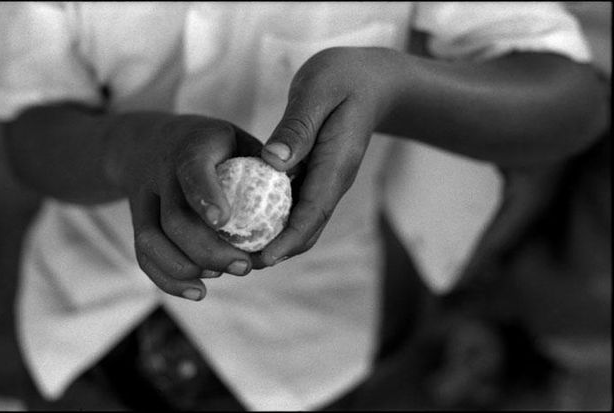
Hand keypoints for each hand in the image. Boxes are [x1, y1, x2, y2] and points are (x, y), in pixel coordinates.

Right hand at [109, 114, 262, 299]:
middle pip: (174, 218)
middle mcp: (161, 172)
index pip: (192, 169)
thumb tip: (301, 195)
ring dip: (185, 267)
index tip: (223, 221)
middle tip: (243, 266)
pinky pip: (144, 255)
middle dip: (208, 249)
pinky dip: (167, 278)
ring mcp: (143, 198)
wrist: (150, 142)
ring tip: (219, 276)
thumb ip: (263, 163)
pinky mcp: (136, 220)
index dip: (204, 195)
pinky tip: (197, 291)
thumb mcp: (237, 139)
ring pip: (151, 240)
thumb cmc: (212, 145)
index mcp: (192, 146)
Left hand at [257, 47, 403, 266]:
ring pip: (303, 222)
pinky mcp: (317, 175)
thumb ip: (297, 127)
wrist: (374, 82)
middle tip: (239, 262)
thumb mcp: (318, 91)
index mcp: (335, 164)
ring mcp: (326, 180)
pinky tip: (249, 219)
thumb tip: (272, 162)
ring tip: (238, 249)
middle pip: (308, 228)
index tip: (263, 258)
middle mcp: (333, 180)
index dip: (288, 240)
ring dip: (275, 239)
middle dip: (278, 250)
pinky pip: (297, 205)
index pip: (313, 213)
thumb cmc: (346, 79)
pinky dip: (275, 218)